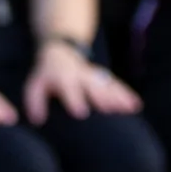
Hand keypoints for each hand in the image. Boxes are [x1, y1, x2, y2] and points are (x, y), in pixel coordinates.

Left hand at [24, 43, 139, 124]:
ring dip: (118, 96)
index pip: (69, 88)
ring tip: (129, 108)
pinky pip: (116, 85)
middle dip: (102, 98)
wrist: (61, 51)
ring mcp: (94, 75)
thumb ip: (35, 102)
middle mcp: (81, 76)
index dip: (75, 99)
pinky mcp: (103, 77)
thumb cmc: (47, 75)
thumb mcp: (35, 85)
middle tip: (111, 110)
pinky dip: (126, 94)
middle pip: (93, 87)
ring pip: (108, 85)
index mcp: (63, 77)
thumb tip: (37, 120)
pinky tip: (135, 105)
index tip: (81, 113)